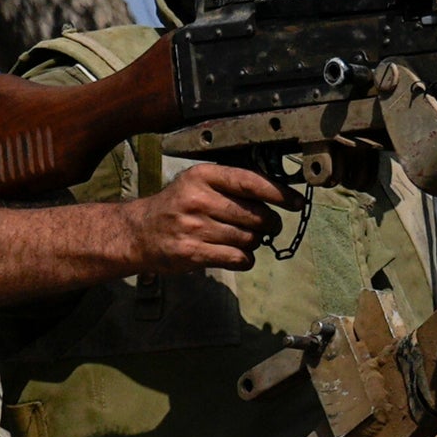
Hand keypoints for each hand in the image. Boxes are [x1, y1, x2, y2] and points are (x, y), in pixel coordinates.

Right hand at [120, 162, 289, 275]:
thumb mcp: (197, 184)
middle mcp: (198, 199)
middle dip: (269, 223)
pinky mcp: (192, 253)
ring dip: (254, 243)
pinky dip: (245, 259)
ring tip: (243, 240)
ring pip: (248, 239)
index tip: (297, 202)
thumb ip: (231, 185)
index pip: (250, 182)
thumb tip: (277, 196)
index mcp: (202, 176)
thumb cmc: (177, 207)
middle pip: (254, 215)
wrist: (139, 232)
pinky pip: (237, 258)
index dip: (278, 193)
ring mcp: (194, 228)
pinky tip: (238, 255)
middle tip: (268, 226)